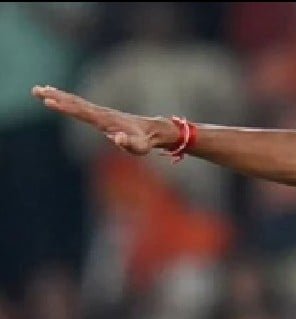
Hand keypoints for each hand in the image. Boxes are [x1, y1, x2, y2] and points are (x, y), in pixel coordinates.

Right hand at [31, 85, 172, 155]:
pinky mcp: (99, 114)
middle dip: (55, 97)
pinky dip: (66, 98)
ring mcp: (99, 112)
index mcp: (105, 120)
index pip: (81, 112)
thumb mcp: (139, 147)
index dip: (65, 107)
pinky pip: (79, 104)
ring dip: (57, 95)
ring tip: (39, 89)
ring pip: (75, 101)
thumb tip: (117, 138)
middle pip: (74, 103)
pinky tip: (55, 94)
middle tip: (36, 90)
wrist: (152, 130)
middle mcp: (100, 113)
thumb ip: (128, 143)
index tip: (49, 101)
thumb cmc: (145, 141)